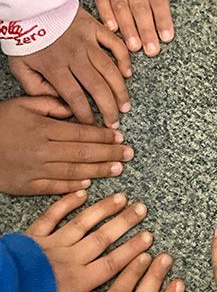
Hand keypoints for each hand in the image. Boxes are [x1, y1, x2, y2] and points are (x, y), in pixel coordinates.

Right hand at [0, 96, 132, 194]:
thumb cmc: (0, 122)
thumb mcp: (23, 104)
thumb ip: (51, 104)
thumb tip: (74, 109)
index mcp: (43, 129)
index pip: (81, 133)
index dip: (103, 136)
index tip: (119, 137)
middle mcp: (42, 151)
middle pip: (83, 154)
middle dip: (109, 154)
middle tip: (128, 154)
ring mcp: (35, 170)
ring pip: (74, 172)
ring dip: (99, 171)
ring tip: (118, 169)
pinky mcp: (27, 186)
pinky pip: (55, 187)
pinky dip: (73, 187)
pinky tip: (89, 184)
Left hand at [9, 7, 130, 127]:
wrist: (31, 6)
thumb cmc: (26, 37)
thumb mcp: (20, 67)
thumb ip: (36, 90)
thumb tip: (58, 104)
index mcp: (55, 67)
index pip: (75, 98)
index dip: (86, 115)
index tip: (92, 126)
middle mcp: (74, 56)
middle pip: (97, 87)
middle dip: (109, 109)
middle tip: (115, 123)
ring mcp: (87, 41)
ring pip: (110, 70)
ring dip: (120, 90)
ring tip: (125, 105)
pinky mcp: (95, 28)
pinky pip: (116, 44)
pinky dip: (124, 59)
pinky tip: (127, 73)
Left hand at [26, 191, 151, 291]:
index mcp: (78, 281)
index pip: (112, 263)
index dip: (132, 250)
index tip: (148, 239)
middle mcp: (71, 258)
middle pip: (103, 238)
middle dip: (125, 223)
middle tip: (141, 209)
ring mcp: (53, 243)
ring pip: (83, 223)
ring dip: (104, 209)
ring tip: (121, 197)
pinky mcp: (35, 235)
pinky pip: (53, 216)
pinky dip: (68, 202)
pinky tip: (82, 192)